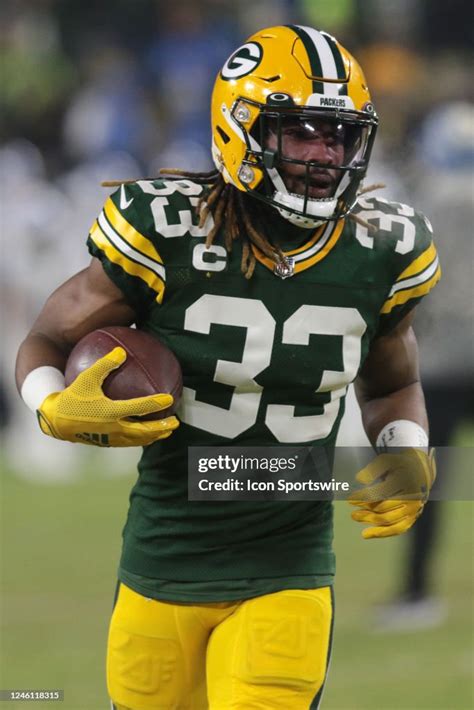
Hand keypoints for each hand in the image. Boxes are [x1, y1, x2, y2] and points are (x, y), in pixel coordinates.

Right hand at [37, 347, 178, 446]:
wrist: (56, 421)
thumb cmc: (71, 397)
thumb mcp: (86, 378)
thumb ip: (104, 364)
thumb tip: (121, 351)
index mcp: (110, 412)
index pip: (138, 408)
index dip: (155, 403)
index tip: (169, 398)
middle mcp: (113, 428)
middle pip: (143, 431)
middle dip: (161, 427)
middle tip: (176, 421)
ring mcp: (111, 438)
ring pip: (138, 440)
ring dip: (154, 436)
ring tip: (166, 431)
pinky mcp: (106, 443)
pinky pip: (129, 442)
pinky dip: (141, 439)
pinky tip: (146, 434)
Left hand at [349, 449, 435, 538]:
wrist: (421, 472)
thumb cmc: (399, 465)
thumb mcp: (387, 460)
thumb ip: (372, 469)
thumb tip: (359, 479)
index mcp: (404, 482)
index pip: (379, 493)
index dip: (363, 498)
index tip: (350, 499)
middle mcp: (411, 497)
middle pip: (383, 509)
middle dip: (365, 511)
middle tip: (352, 512)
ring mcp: (413, 509)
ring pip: (389, 521)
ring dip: (370, 522)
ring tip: (356, 517)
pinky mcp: (413, 517)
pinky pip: (398, 529)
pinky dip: (382, 533)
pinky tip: (367, 533)